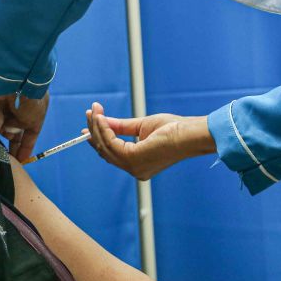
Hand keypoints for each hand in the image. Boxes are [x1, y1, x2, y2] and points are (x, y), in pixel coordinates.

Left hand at [0, 84, 48, 161]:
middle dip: (13, 143)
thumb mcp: (33, 119)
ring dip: (5, 132)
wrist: (15, 81)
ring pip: (3, 126)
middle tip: (9, 156)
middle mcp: (20, 110)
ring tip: (5, 131)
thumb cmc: (29, 101)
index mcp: (34, 113)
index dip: (25, 148)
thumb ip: (22, 129)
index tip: (21, 160)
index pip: (30, 135)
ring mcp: (6, 106)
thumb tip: (10, 132)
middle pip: (15, 132)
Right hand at [84, 102, 215, 180]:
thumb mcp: (142, 126)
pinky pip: (110, 142)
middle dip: (94, 130)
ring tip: (94, 111)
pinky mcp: (132, 159)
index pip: (112, 153)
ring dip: (97, 127)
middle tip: (89, 112)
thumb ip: (121, 127)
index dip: (99, 137)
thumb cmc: (175, 130)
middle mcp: (134, 170)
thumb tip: (102, 121)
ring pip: (105, 146)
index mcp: (138, 165)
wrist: (190, 134)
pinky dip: (103, 129)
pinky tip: (101, 118)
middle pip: (104, 150)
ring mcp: (132, 167)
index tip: (91, 122)